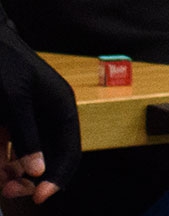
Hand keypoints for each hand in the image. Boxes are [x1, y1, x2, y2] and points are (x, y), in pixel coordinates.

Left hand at [0, 22, 76, 202]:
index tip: (40, 196)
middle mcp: (50, 116)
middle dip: (33, 178)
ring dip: (16, 173)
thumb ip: (27, 133)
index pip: (70, 150)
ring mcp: (32, 118)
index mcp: (61, 107)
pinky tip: (0, 167)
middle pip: (51, 157)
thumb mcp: (15, 99)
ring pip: (31, 156)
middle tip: (12, 191)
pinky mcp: (13, 120)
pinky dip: (6, 160)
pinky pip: (14, 148)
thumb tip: (38, 169)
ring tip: (2, 182)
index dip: (58, 176)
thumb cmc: (5, 63)